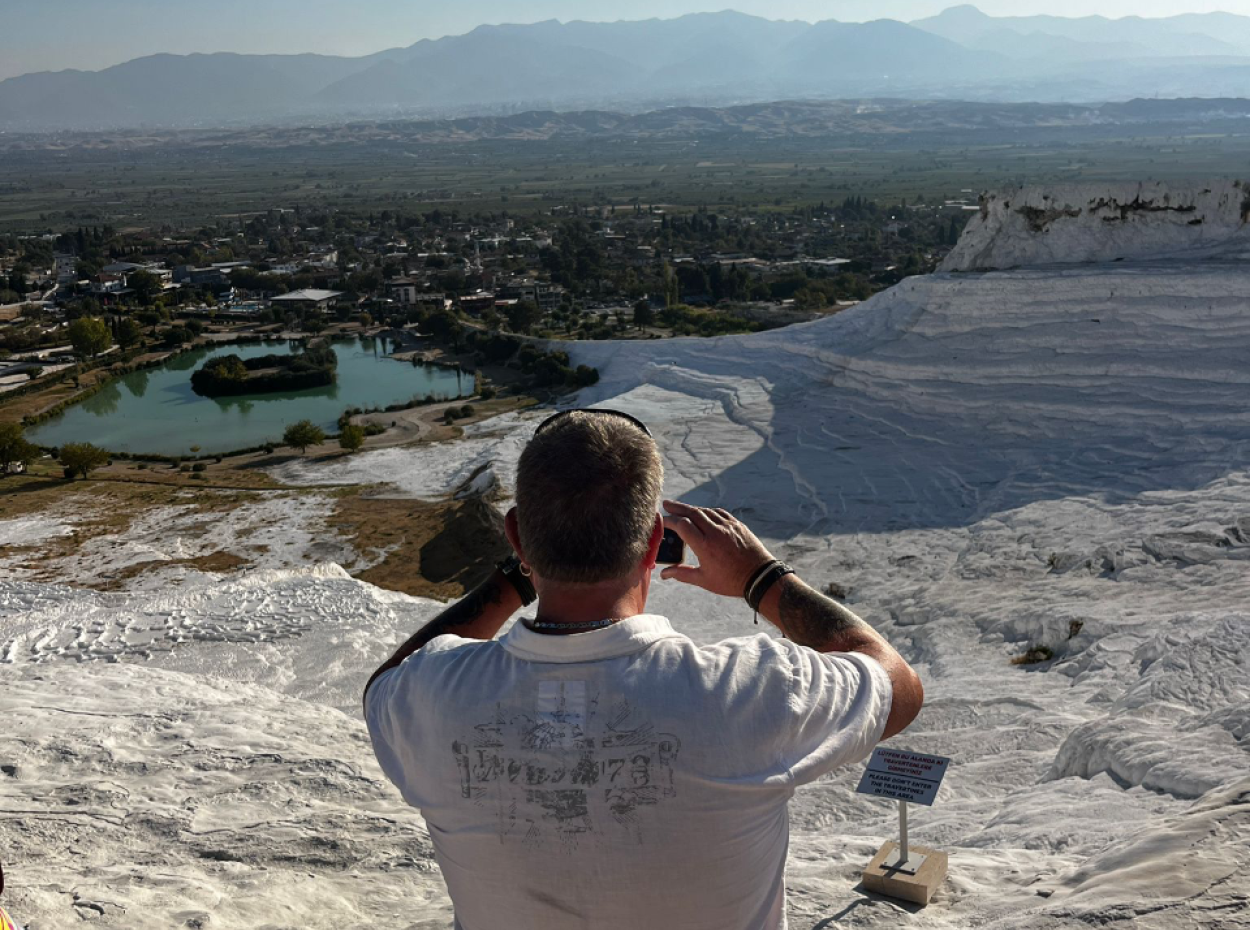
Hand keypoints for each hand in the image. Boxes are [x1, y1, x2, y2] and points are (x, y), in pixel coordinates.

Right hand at [660, 499, 775, 598]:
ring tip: (682, 509)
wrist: (760, 576)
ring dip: (692, 508)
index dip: (669, 520)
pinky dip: (708, 511)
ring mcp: (727, 526)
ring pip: (706, 511)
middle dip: (677, 507)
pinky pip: (719, 513)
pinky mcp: (737, 525)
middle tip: (666, 504)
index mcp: (704, 546)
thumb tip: (664, 574)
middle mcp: (715, 532)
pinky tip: (703, 513)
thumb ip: (682, 574)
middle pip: (692, 512)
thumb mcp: (704, 579)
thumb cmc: (731, 581)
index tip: (661, 520)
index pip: (682, 525)